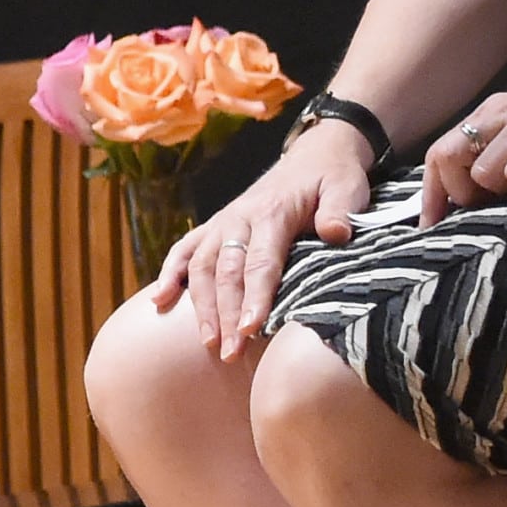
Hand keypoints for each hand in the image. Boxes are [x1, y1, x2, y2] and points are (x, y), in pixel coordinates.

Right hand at [151, 121, 374, 360]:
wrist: (315, 153)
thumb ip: (340, 210)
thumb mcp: (347, 187)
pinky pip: (185, 250)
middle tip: (230, 353)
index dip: (255, 297)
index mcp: (272, 212)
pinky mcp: (216, 227)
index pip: (260, 262)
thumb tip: (335, 234)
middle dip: (226, 314)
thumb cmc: (333, 177)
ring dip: (201, 306)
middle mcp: (240, 218)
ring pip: (202, 266)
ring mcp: (223, 223)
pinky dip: (170, 274)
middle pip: (226, 272)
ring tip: (208, 343)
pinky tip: (159, 301)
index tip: (250, 329)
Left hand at [420, 66, 506, 222]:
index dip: (431, 194)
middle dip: (460, 196)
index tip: (431, 226)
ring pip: (483, 174)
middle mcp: (502, 114)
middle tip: (489, 211)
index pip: (440, 153)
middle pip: (446, 161)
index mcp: (495, 112)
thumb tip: (483, 192)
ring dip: (502, 193)